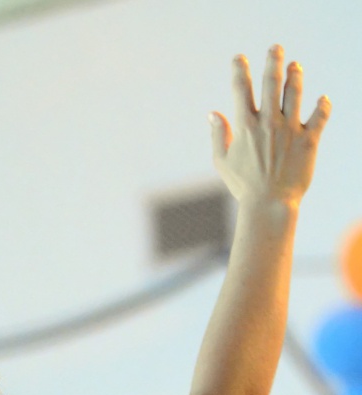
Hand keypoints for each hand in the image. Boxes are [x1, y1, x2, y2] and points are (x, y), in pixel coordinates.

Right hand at [211, 45, 329, 208]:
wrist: (269, 204)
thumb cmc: (243, 186)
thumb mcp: (222, 162)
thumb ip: (218, 135)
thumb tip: (213, 114)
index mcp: (246, 127)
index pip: (240, 91)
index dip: (239, 71)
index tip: (240, 58)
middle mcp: (269, 123)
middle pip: (271, 83)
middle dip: (273, 62)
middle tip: (275, 48)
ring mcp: (290, 130)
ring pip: (295, 93)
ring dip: (296, 76)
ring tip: (295, 66)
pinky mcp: (309, 140)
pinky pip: (319, 116)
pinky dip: (322, 105)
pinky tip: (322, 98)